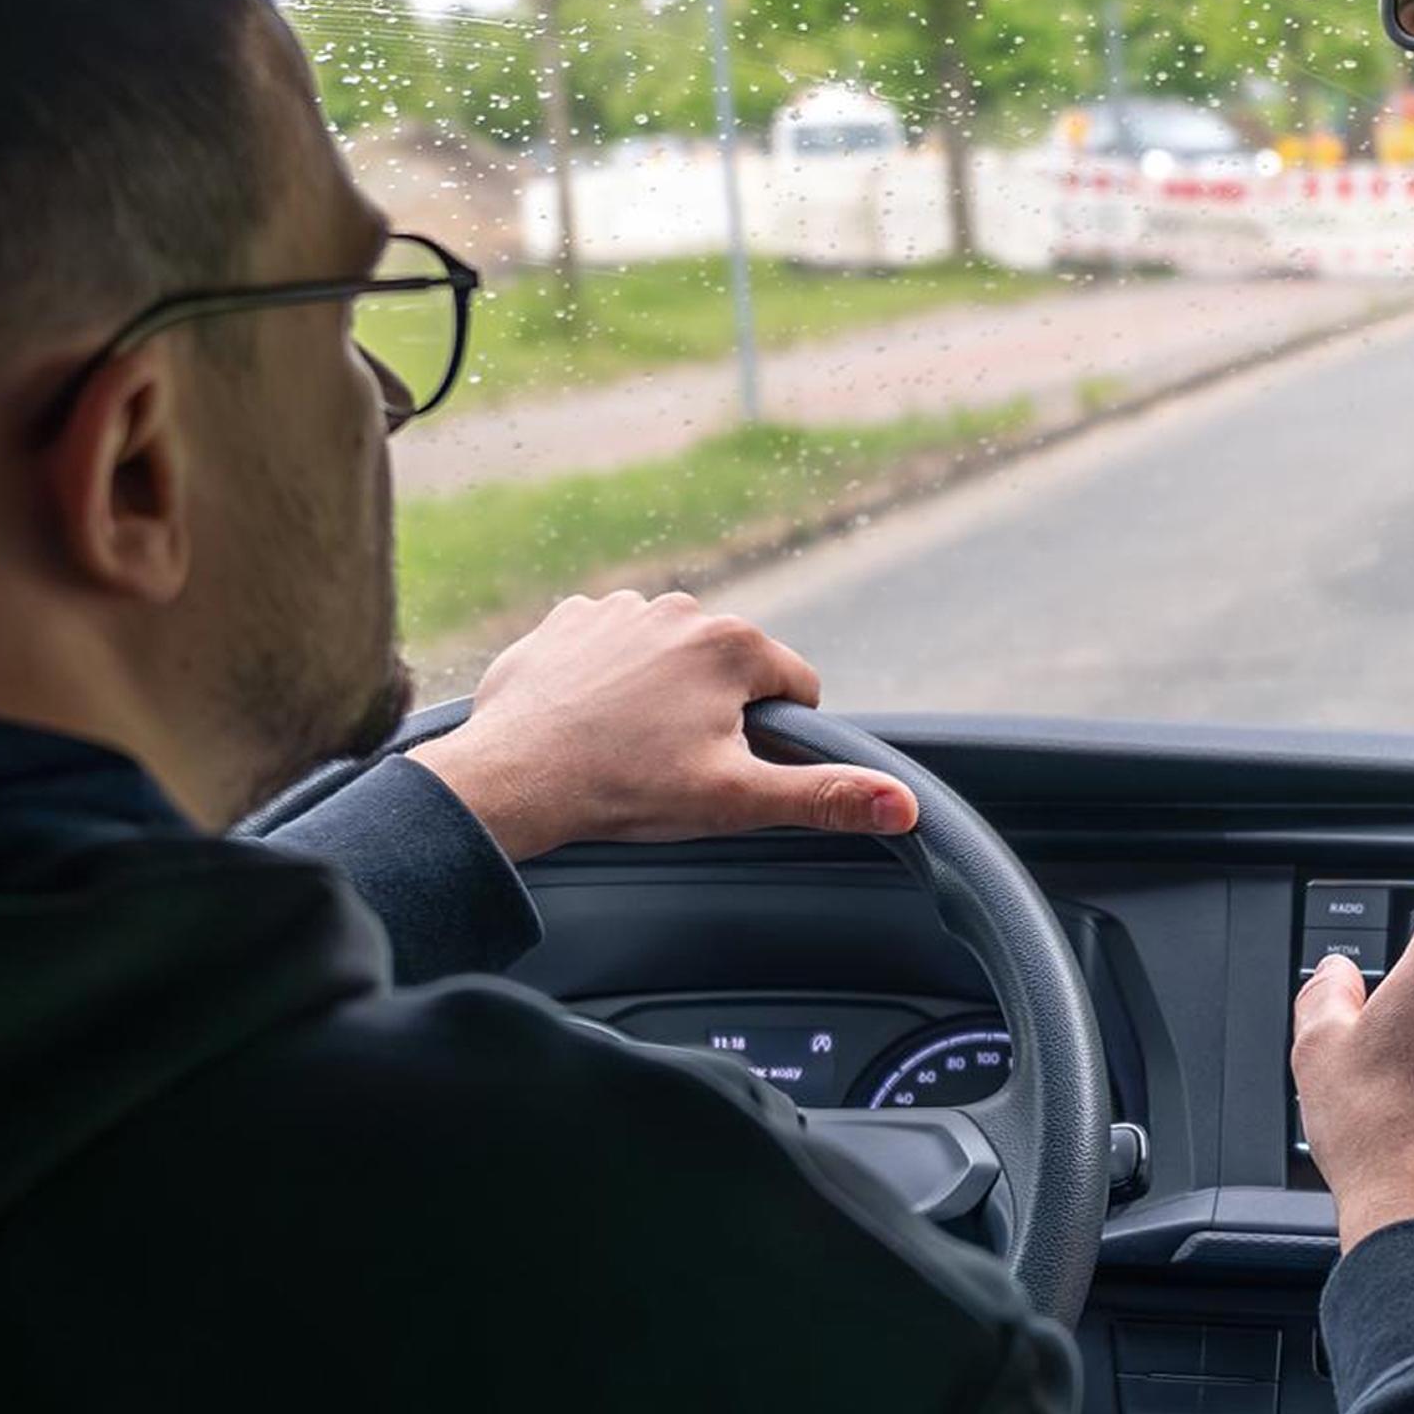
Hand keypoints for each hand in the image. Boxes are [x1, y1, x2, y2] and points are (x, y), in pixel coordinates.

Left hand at [409, 590, 918, 858]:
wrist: (510, 779)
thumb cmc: (623, 790)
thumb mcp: (736, 801)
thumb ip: (824, 796)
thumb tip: (903, 806)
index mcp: (733, 644)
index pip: (796, 690)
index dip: (775, 738)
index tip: (731, 768)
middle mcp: (681, 607)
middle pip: (733, 670)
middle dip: (718, 714)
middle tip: (675, 765)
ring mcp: (619, 608)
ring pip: (673, 658)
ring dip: (664, 694)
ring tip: (628, 746)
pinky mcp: (568, 619)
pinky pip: (613, 647)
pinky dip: (609, 679)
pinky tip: (590, 720)